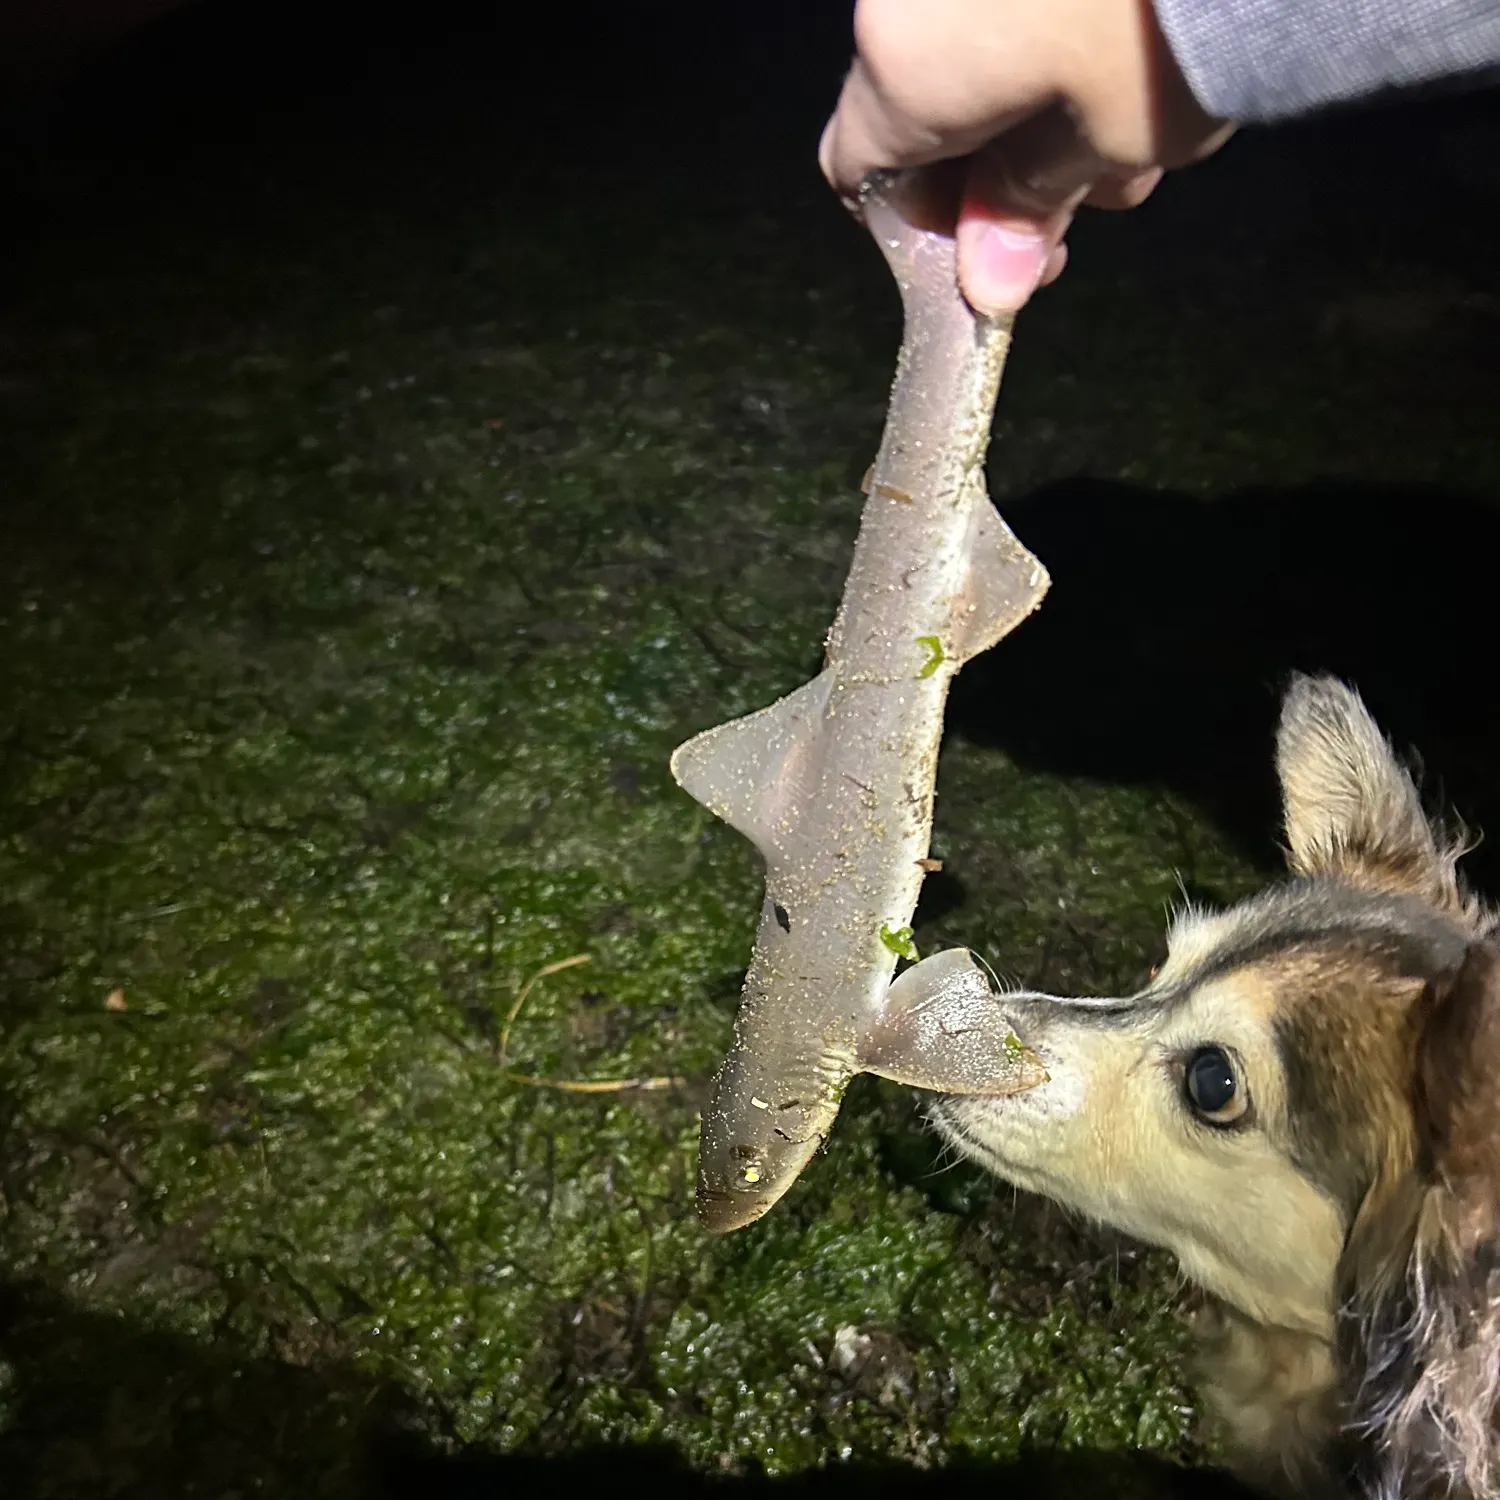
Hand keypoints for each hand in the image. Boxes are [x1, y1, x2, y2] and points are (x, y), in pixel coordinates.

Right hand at [819, 0, 1234, 313]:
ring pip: (981, 43)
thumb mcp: (1107, 143)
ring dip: (1046, 99)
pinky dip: (1063, 30)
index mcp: (903, 65)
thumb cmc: (1168, 23)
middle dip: (1005, 165)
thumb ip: (1032, 207)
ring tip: (1141, 121)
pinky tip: (1138, 52)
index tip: (994, 252)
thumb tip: (989, 280)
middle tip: (1090, 195)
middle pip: (927, 104)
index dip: (922, 227)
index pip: (861, 169)